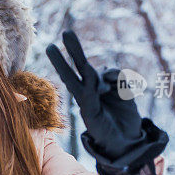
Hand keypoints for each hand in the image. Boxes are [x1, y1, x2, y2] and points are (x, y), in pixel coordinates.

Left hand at [45, 29, 147, 159]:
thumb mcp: (92, 117)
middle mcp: (93, 87)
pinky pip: (121, 75)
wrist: (125, 141)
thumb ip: (90, 97)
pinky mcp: (124, 87)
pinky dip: (121, 80)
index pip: (68, 75)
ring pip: (105, 70)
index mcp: (81, 96)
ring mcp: (108, 86)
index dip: (60, 62)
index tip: (49, 46)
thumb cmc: (104, 132)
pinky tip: (123, 91)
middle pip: (82, 64)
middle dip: (74, 49)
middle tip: (66, 33)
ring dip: (107, 76)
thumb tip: (95, 79)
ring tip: (107, 91)